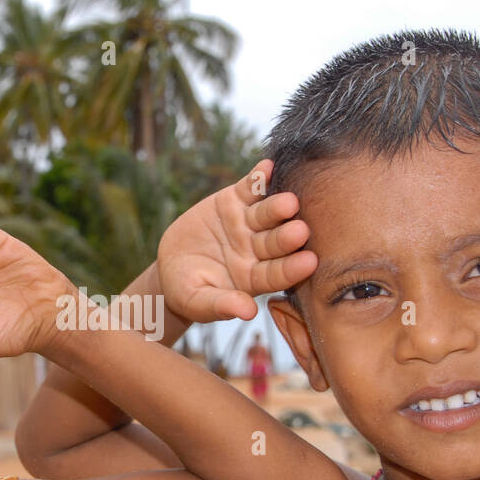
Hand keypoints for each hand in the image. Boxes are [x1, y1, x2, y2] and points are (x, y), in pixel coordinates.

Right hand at [158, 160, 317, 322]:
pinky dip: (258, 178)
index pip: (277, 273)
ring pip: (265, 214)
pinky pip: (249, 188)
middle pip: (276, 242)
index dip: (292, 268)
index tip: (309, 263)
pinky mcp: (234, 201)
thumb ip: (221, 306)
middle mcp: (257, 250)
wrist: (171, 264)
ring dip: (277, 207)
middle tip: (301, 231)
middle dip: (288, 236)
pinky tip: (267, 167)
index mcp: (254, 278)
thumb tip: (248, 312)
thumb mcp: (197, 301)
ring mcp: (247, 224)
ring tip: (289, 202)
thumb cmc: (186, 291)